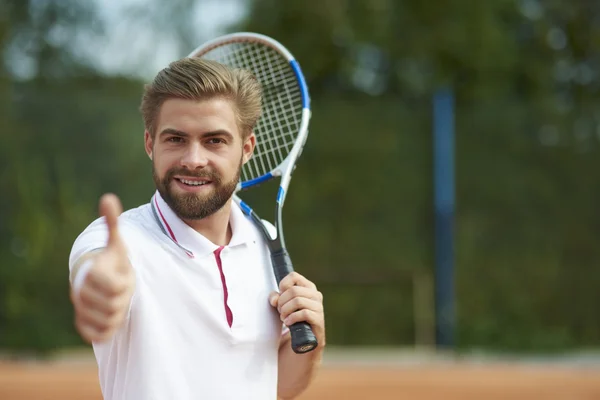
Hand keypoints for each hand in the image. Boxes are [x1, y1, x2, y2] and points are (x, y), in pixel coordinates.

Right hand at [71, 193, 134, 343]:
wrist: (97, 282)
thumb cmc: (112, 263)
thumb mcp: (117, 244)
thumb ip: (113, 223)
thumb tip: (108, 198)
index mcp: (91, 274)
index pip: (116, 287)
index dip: (125, 283)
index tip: (122, 276)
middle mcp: (81, 294)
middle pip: (116, 304)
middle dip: (124, 297)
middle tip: (120, 289)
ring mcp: (81, 311)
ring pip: (111, 319)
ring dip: (119, 311)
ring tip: (116, 300)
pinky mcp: (84, 328)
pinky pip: (102, 334)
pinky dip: (111, 327)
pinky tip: (111, 314)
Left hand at [269, 272, 324, 347]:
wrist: (305, 339)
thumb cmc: (294, 317)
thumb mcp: (283, 305)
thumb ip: (276, 298)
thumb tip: (274, 299)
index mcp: (307, 287)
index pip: (293, 276)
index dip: (283, 285)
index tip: (280, 295)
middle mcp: (315, 294)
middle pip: (293, 290)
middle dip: (282, 301)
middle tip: (280, 311)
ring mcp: (318, 306)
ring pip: (297, 301)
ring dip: (286, 310)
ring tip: (283, 317)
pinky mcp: (318, 319)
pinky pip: (304, 313)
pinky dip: (292, 318)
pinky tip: (288, 323)